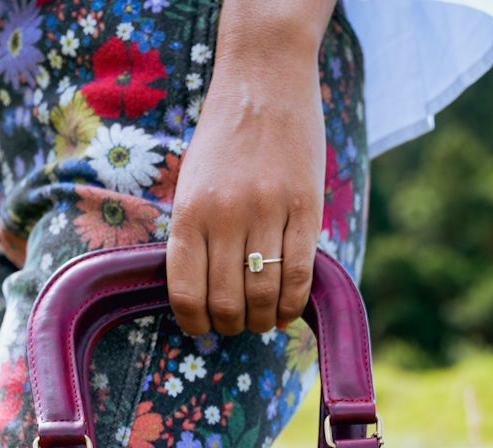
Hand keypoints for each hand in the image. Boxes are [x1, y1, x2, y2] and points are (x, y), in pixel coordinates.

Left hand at [166, 1, 332, 337]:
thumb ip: (194, 237)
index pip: (186, 295)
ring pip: (263, 295)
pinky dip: (293, 304)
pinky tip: (287, 308)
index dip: (195, 324)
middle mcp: (225, 216)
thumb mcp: (192, 184)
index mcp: (189, 213)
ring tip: (263, 318)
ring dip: (262, 320)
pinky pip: (299, 274)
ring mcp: (267, 211)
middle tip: (237, 323)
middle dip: (231, 326)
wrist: (265, 76)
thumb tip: (201, 298)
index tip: (204, 326)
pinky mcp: (305, 206)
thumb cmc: (223, 138)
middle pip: (227, 303)